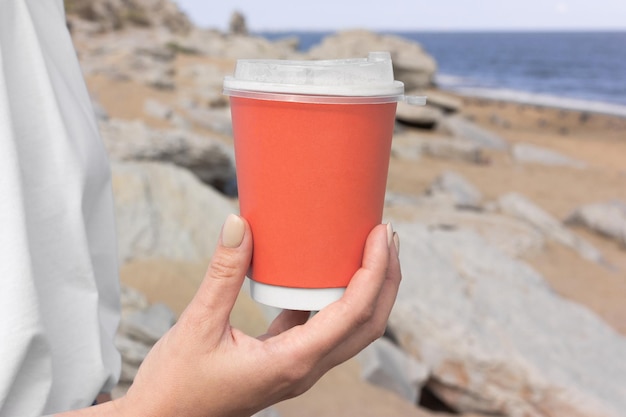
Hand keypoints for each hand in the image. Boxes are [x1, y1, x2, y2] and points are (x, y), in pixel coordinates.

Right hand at [86, 214, 399, 416]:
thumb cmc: (176, 385)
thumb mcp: (197, 325)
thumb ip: (222, 274)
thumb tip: (239, 223)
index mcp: (292, 362)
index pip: (353, 313)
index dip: (374, 271)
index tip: (379, 233)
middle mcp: (305, 369)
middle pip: (367, 325)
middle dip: (385, 279)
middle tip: (386, 235)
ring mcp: (298, 368)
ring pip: (352, 330)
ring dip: (368, 290)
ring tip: (369, 250)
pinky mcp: (285, 362)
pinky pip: (324, 329)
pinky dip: (336, 299)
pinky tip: (326, 274)